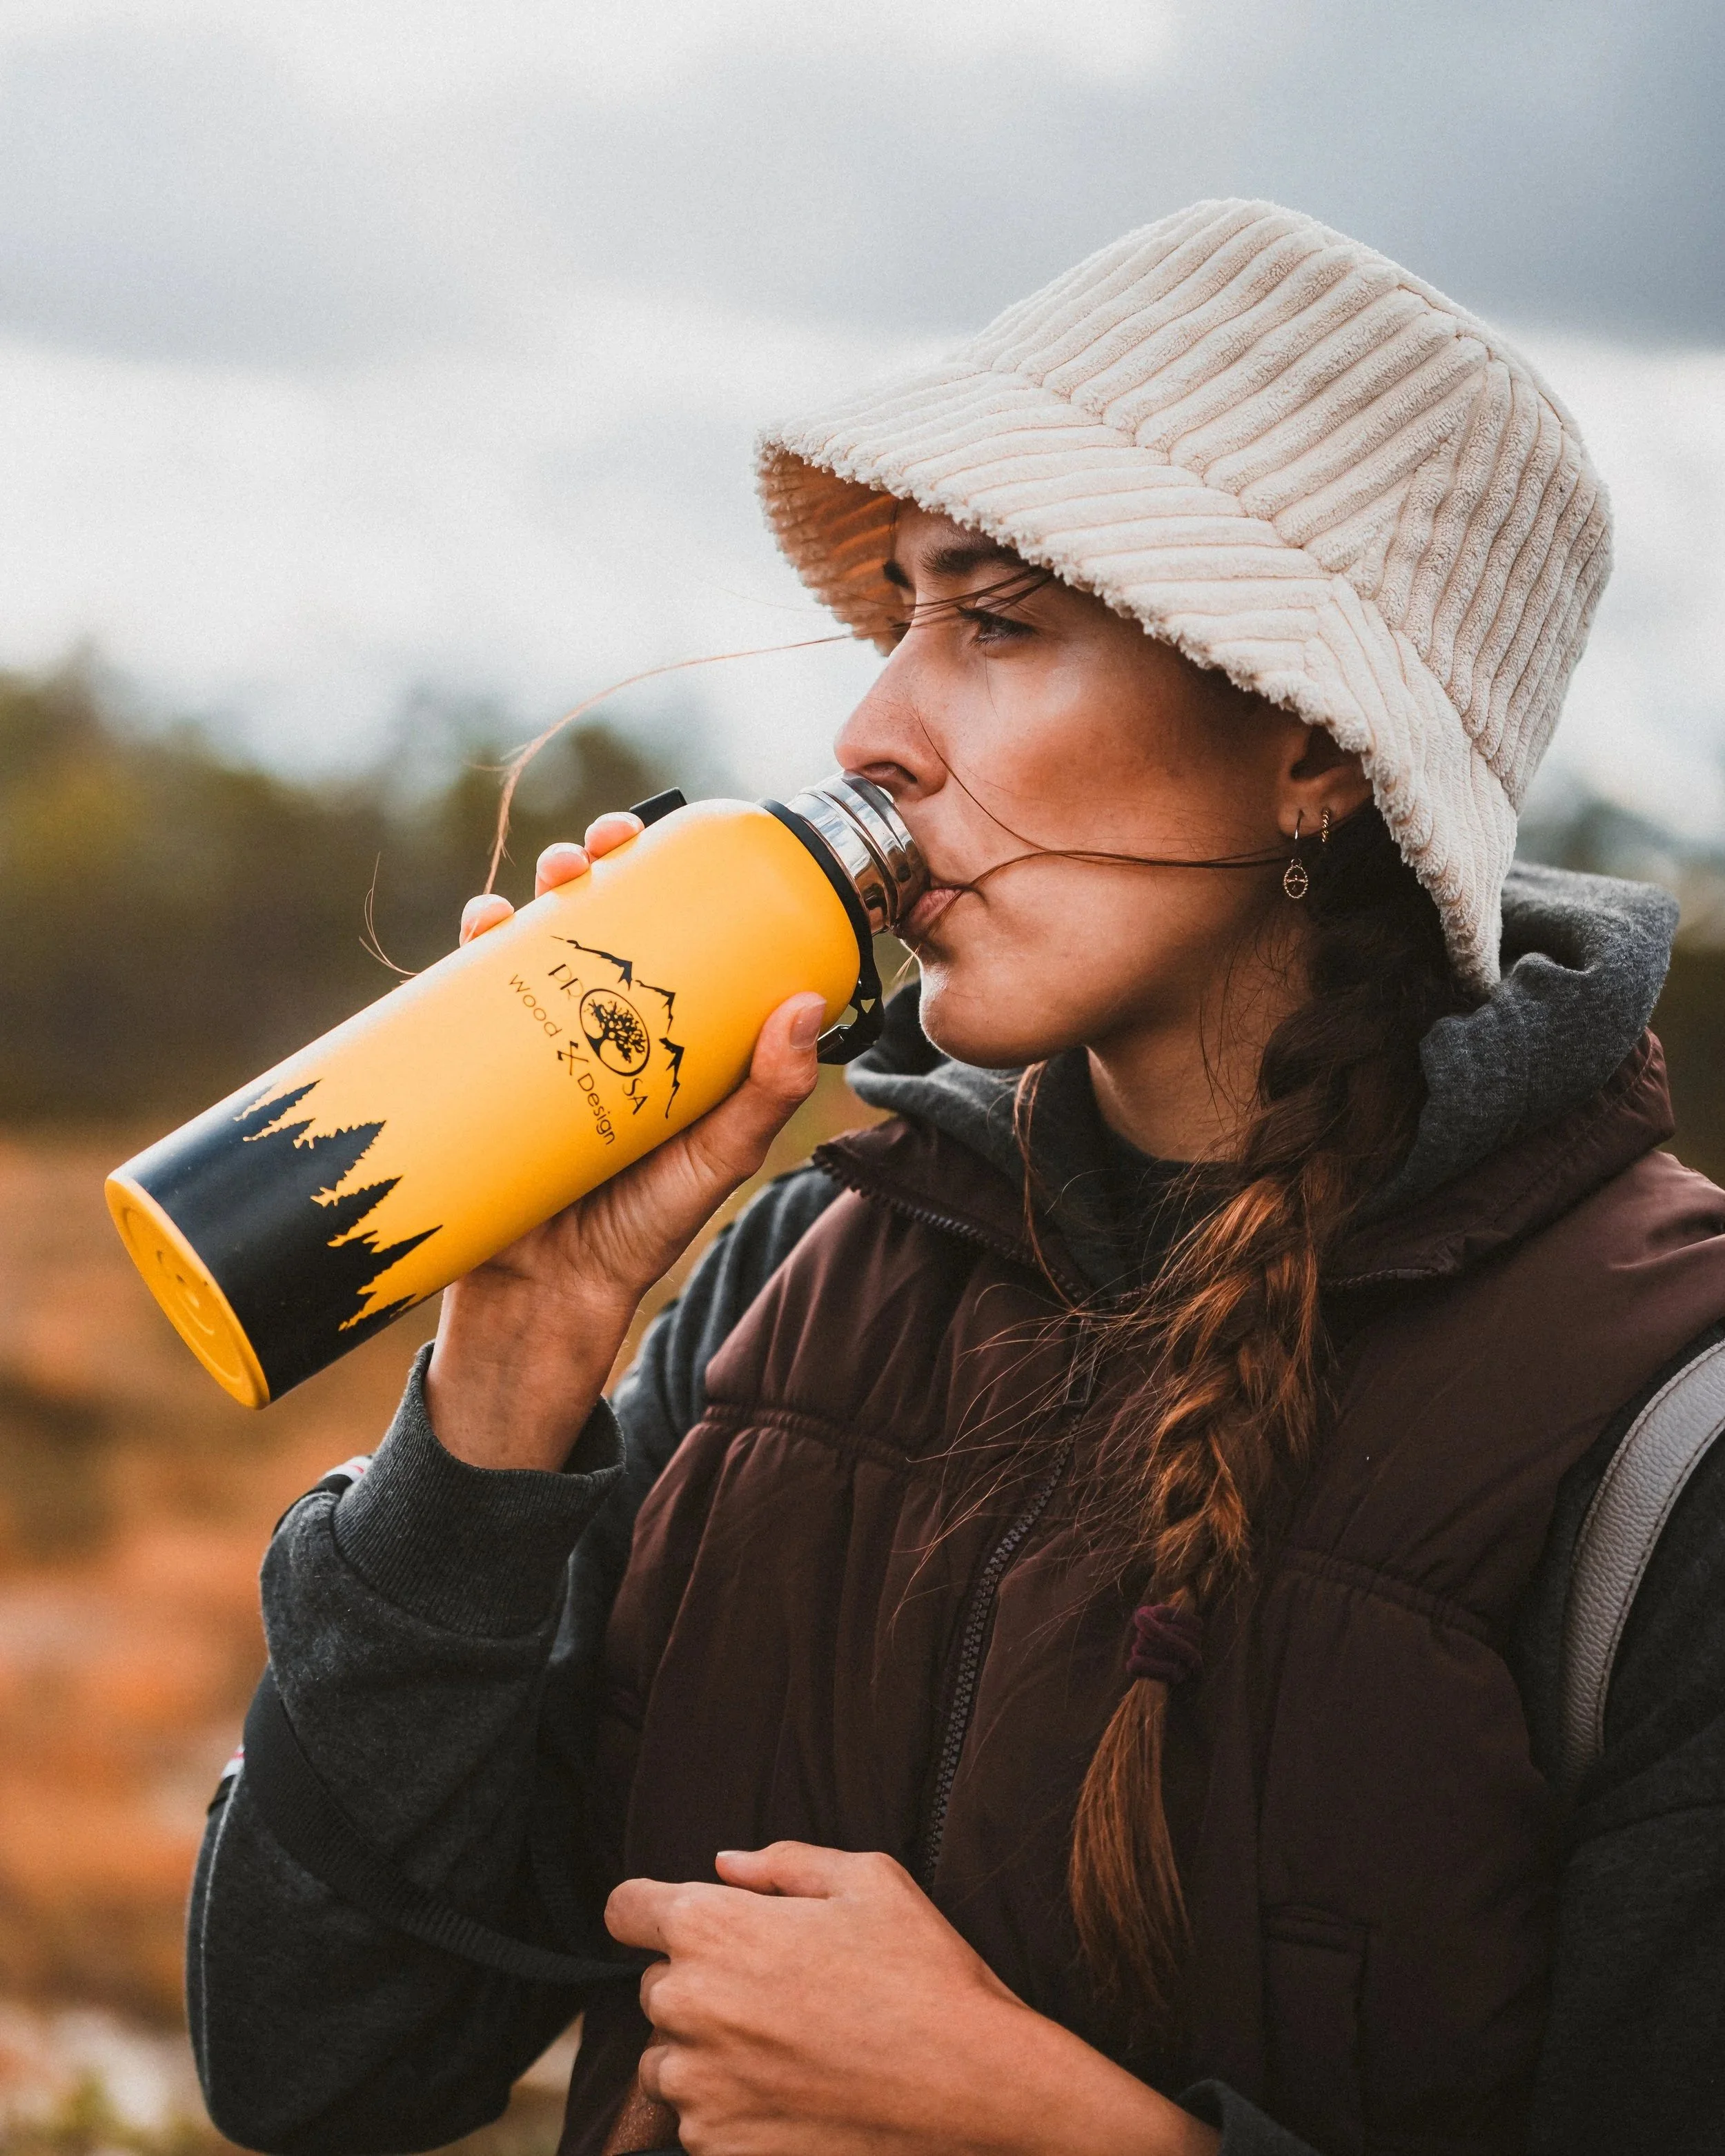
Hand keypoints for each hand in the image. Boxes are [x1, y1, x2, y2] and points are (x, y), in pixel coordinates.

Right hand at [426, 815, 826, 1471]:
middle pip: (586, 919)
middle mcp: (588, 1024)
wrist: (546, 1301)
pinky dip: (468, 950)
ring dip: (527, 890)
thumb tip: (806, 1004)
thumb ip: (765, 1094)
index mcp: (652, 1032)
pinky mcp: (471, 1073)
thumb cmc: (640, 1232)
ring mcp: (526, 1043)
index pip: (660, 932)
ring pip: (522, 944)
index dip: (661, 874)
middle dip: (587, 864)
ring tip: (548, 881)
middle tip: (600, 847)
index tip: (670, 837)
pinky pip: (462, 999)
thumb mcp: (715, 1161)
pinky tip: (480, 925)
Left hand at [605, 1842, 1216, 2155]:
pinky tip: (797, 2094)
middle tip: (778, 1989)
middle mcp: (688, 2009)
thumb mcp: (868, 1879)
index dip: (653, 1910)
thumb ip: (782, 1862)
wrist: (973, 2084)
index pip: (625, 1908)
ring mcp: (699, 2090)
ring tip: (791, 2049)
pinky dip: (735, 2110)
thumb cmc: (922, 1971)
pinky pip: (700, 2123)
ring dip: (711, 2053)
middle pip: (657, 1987)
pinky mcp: (721, 2152)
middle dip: (702, 1982)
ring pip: (672, 2061)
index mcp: (712, 1930)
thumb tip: (725, 1865)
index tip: (686, 1922)